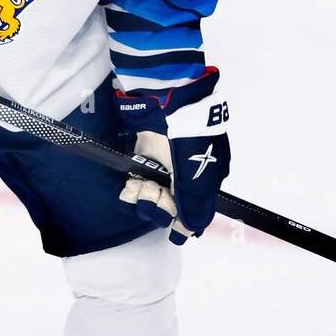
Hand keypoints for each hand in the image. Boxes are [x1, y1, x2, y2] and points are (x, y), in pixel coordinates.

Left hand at [115, 68, 229, 244]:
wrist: (166, 103)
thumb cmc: (188, 141)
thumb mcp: (197, 177)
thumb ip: (194, 208)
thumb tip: (190, 232)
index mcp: (206, 179)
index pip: (192, 211)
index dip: (180, 221)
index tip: (171, 230)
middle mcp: (186, 175)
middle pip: (168, 206)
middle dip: (158, 206)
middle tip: (152, 194)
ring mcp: (165, 166)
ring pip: (151, 195)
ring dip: (142, 198)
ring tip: (136, 189)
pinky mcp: (145, 157)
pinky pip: (137, 182)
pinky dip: (132, 188)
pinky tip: (129, 185)